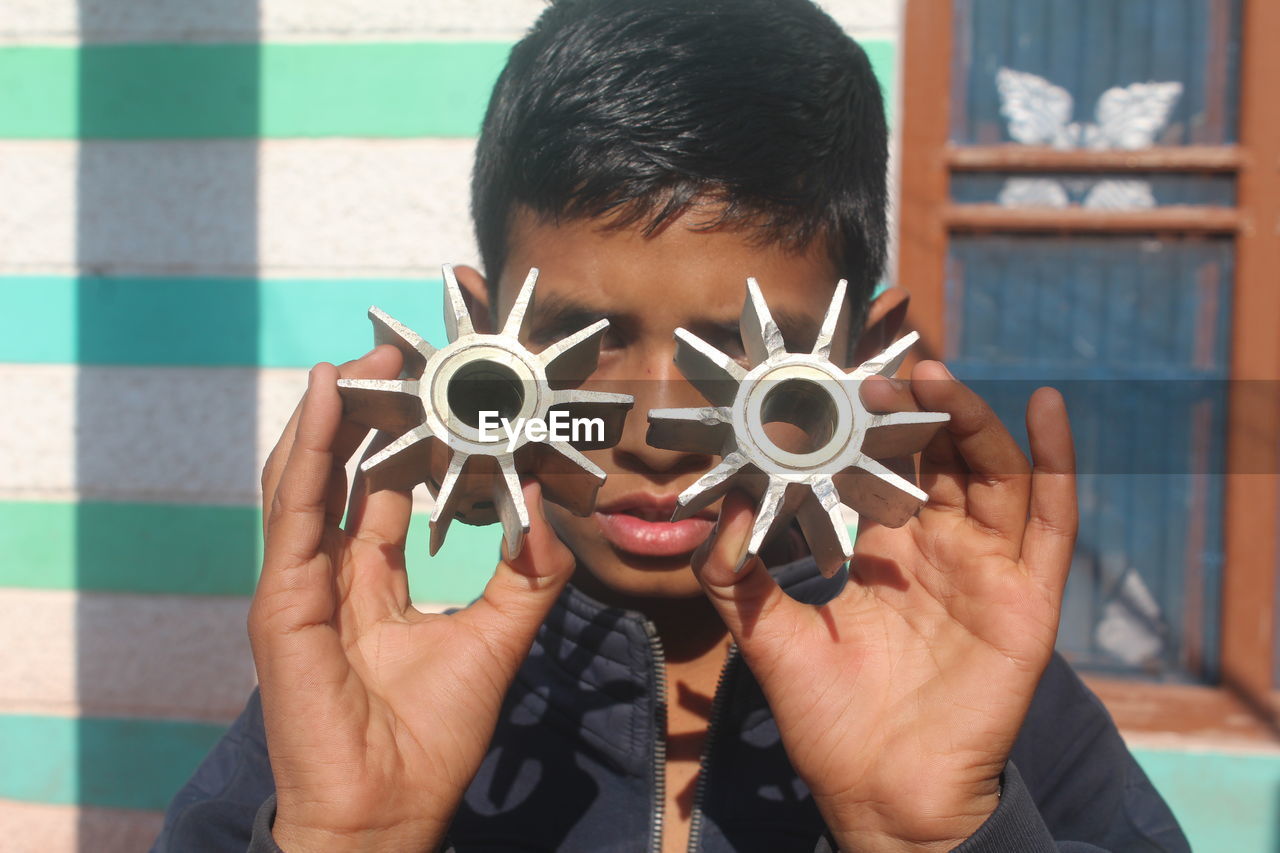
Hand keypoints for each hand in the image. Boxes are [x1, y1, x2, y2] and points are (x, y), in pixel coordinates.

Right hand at [249, 346, 575, 851]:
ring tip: (365, 357)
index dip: (409, 436)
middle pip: (345, 471)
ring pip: (311, 476)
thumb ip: (527, 576)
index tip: (438, 386)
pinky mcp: (281, 599)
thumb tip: (553, 516)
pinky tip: (325, 397)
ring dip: (334, 413)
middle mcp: (331, 574)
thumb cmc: (431, 736)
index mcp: (372, 582)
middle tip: (401, 355)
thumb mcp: (497, 636)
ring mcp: (299, 584)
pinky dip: (306, 448)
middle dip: (368, 410)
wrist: (389, 809)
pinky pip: (294, 508)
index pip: (385, 488)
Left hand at [690, 361, 1075, 851]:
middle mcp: (939, 550)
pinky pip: (1051, 520)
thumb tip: (717, 506)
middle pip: (939, 457)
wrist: (880, 794)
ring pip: (991, 472)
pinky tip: (1044, 407)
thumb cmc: (827, 720)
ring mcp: (988, 569)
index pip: (882, 468)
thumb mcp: (765, 634)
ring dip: (969, 419)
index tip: (833, 384)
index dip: (865, 426)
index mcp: (885, 552)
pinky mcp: (1028, 598)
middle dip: (915, 412)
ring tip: (935, 377)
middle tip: (882, 376)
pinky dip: (1057, 460)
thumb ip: (732, 573)